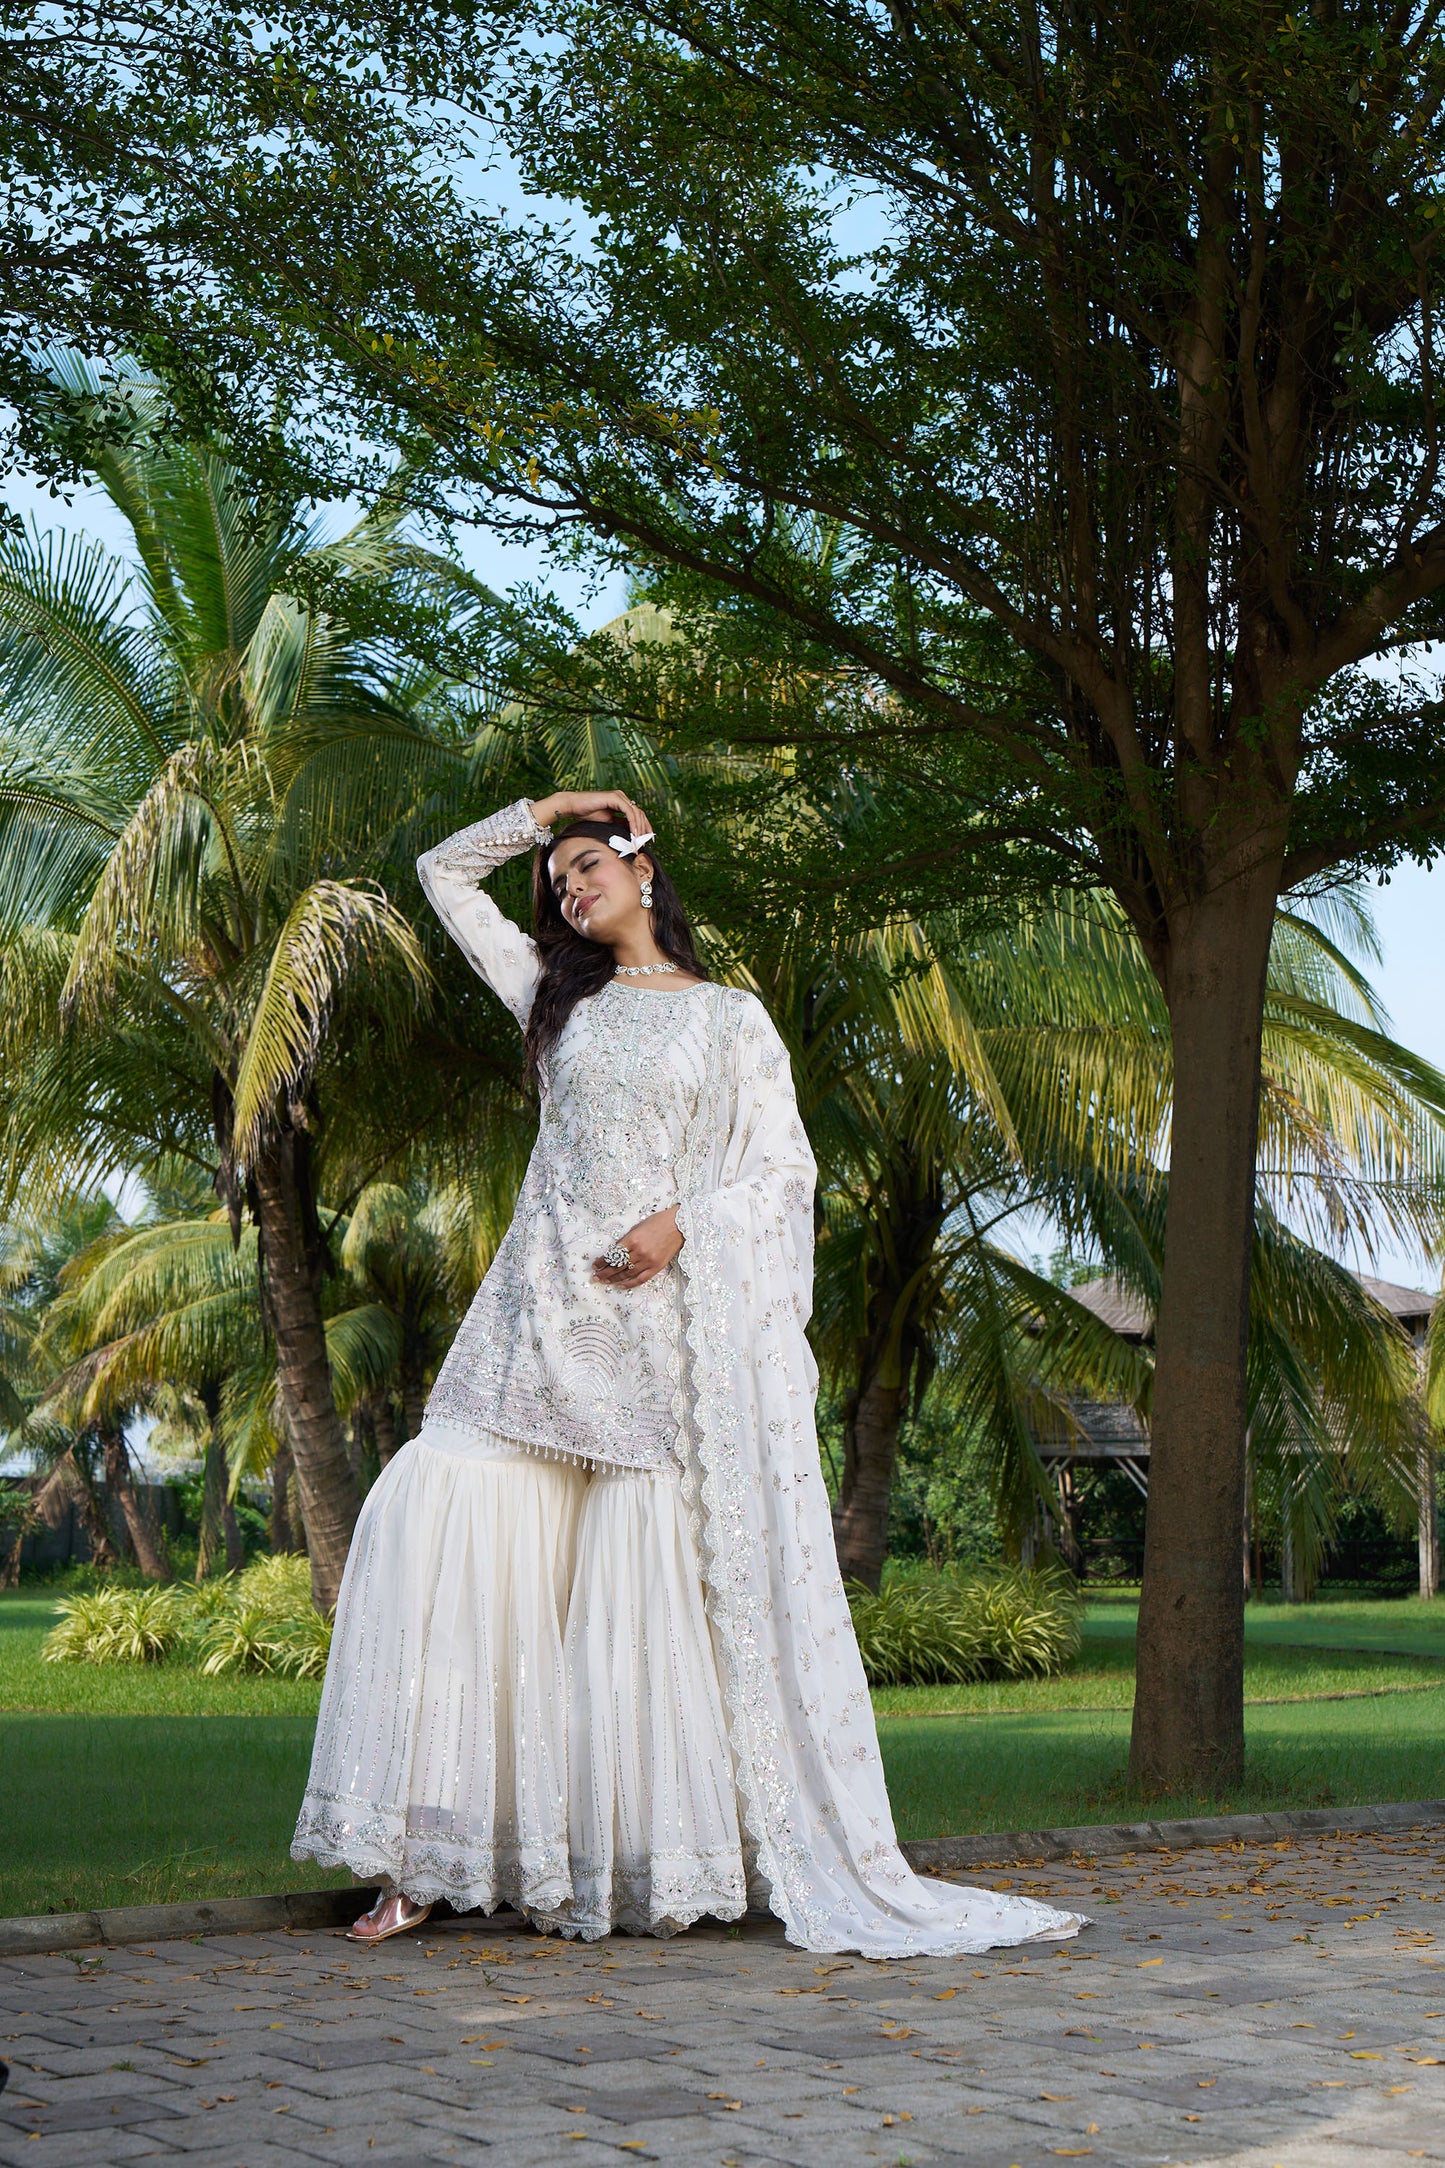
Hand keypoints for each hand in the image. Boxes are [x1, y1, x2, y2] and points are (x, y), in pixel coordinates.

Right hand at [529, 788, 651, 840]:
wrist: (573, 807)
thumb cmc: (587, 815)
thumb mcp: (607, 824)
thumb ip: (619, 827)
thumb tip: (631, 838)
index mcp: (621, 803)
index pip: (637, 815)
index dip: (643, 828)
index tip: (646, 841)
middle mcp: (622, 798)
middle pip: (640, 813)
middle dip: (644, 829)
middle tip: (645, 844)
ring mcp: (619, 796)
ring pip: (636, 812)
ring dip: (640, 828)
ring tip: (639, 842)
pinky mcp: (615, 797)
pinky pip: (629, 812)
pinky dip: (633, 823)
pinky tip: (634, 834)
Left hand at [593, 1207, 683, 1288]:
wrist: (678, 1225)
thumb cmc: (658, 1222)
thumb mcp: (638, 1227)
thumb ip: (626, 1240)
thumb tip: (614, 1252)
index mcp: (632, 1239)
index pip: (613, 1254)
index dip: (602, 1261)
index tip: (595, 1265)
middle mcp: (639, 1252)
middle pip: (618, 1265)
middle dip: (605, 1272)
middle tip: (596, 1277)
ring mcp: (648, 1260)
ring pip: (627, 1273)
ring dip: (614, 1278)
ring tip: (605, 1281)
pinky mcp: (657, 1267)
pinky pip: (641, 1278)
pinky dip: (630, 1283)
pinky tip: (621, 1285)